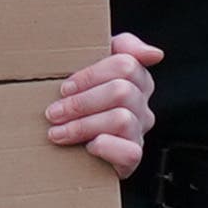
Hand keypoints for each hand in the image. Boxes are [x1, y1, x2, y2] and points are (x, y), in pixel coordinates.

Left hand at [45, 31, 160, 177]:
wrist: (71, 152)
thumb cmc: (80, 104)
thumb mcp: (92, 67)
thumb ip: (121, 48)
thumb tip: (154, 54)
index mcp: (137, 81)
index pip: (126, 64)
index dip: (91, 75)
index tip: (65, 88)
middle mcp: (142, 106)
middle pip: (122, 91)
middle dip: (82, 102)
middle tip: (53, 113)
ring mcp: (139, 133)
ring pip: (121, 120)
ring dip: (83, 126)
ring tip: (57, 133)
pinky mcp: (133, 159)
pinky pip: (129, 153)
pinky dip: (105, 148)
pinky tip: (87, 148)